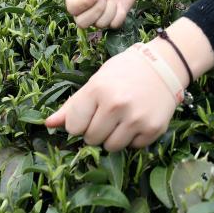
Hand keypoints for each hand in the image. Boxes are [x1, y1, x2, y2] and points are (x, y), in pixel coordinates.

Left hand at [45, 46, 176, 150]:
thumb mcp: (96, 82)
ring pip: (112, 147)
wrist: (165, 65)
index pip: (74, 127)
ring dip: (114, 137)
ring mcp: (136, 119)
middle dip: (96, 131)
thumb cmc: (125, 72)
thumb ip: (73, 105)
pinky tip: (138, 120)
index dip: (80, 123)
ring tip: (122, 119)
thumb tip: (48, 125)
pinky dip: (133, 138)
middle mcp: (116, 106)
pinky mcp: (153, 129)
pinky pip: (133, 147)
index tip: (90, 114)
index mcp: (98, 90)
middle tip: (108, 115)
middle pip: (92, 140)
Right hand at [66, 0, 149, 29]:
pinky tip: (120, 4)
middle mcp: (84, 8)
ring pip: (99, 25)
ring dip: (109, 10)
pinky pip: (113, 25)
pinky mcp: (112, 19)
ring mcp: (98, 15)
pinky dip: (119, 14)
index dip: (85, 2)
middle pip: (82, 22)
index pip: (72, 8)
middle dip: (97, 9)